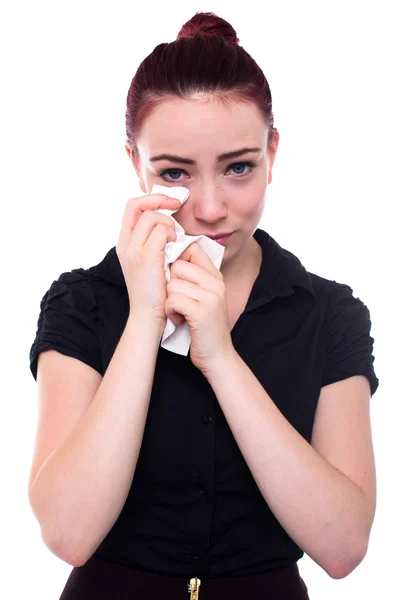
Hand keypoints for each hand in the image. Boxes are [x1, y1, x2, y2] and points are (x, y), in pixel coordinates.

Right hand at [115, 193, 180, 325]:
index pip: (132, 207)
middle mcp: (125, 243)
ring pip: (152, 217)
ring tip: (175, 241)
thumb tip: (171, 226)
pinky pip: (161, 231)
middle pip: (139, 205)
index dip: (151, 198)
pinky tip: (176, 249)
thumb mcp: (151, 263)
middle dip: (160, 200)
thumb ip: (155, 243)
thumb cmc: (155, 292)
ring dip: (169, 224)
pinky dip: (172, 235)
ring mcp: (134, 250)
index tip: (170, 202)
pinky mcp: (146, 257)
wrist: (148, 316)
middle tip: (178, 206)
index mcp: (125, 243)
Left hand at [164, 242, 234, 373]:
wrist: (218, 356)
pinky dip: (171, 312)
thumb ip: (194, 278)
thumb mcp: (205, 297)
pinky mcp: (201, 311)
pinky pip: (173, 300)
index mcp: (216, 276)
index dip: (177, 260)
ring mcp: (210, 297)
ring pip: (172, 284)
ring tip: (181, 313)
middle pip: (177, 266)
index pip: (192, 248)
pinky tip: (180, 320)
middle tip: (180, 302)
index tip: (177, 279)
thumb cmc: (204, 327)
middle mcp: (216, 283)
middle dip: (171, 285)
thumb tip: (171, 257)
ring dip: (170, 302)